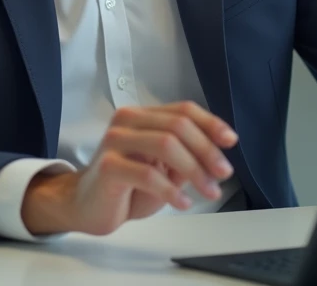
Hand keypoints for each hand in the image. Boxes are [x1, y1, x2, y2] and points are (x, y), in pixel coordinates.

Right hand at [21, 101, 237, 235]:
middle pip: (178, 125)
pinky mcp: (108, 166)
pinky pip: (147, 174)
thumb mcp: (163, 168)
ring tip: (209, 191)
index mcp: (142, 116)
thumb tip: (219, 150)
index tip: (231, 141)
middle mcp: (127, 121)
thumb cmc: (126, 186)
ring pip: (166, 144)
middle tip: (223, 173)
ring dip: (195, 170)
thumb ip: (186, 155)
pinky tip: (183, 203)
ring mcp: (115, 141)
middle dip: (207, 150)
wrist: (85, 206)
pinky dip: (171, 190)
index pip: (182, 110)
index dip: (210, 123)